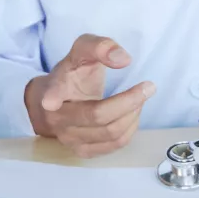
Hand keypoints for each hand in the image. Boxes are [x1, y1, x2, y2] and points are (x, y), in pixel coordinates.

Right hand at [25, 34, 155, 157]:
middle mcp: (58, 119)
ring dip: (133, 114)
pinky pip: (115, 145)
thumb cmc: (71, 76)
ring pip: (111, 133)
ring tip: (139, 99)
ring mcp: (70, 139)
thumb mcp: (81, 52)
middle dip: (129, 101)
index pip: (52, 95)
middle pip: (97, 116)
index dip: (52, 98)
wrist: (52, 104)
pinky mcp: (83, 151)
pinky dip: (130, 128)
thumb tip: (123, 59)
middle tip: (148, 87)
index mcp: (54, 91)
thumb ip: (99, 46)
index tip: (50, 101)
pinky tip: (131, 113)